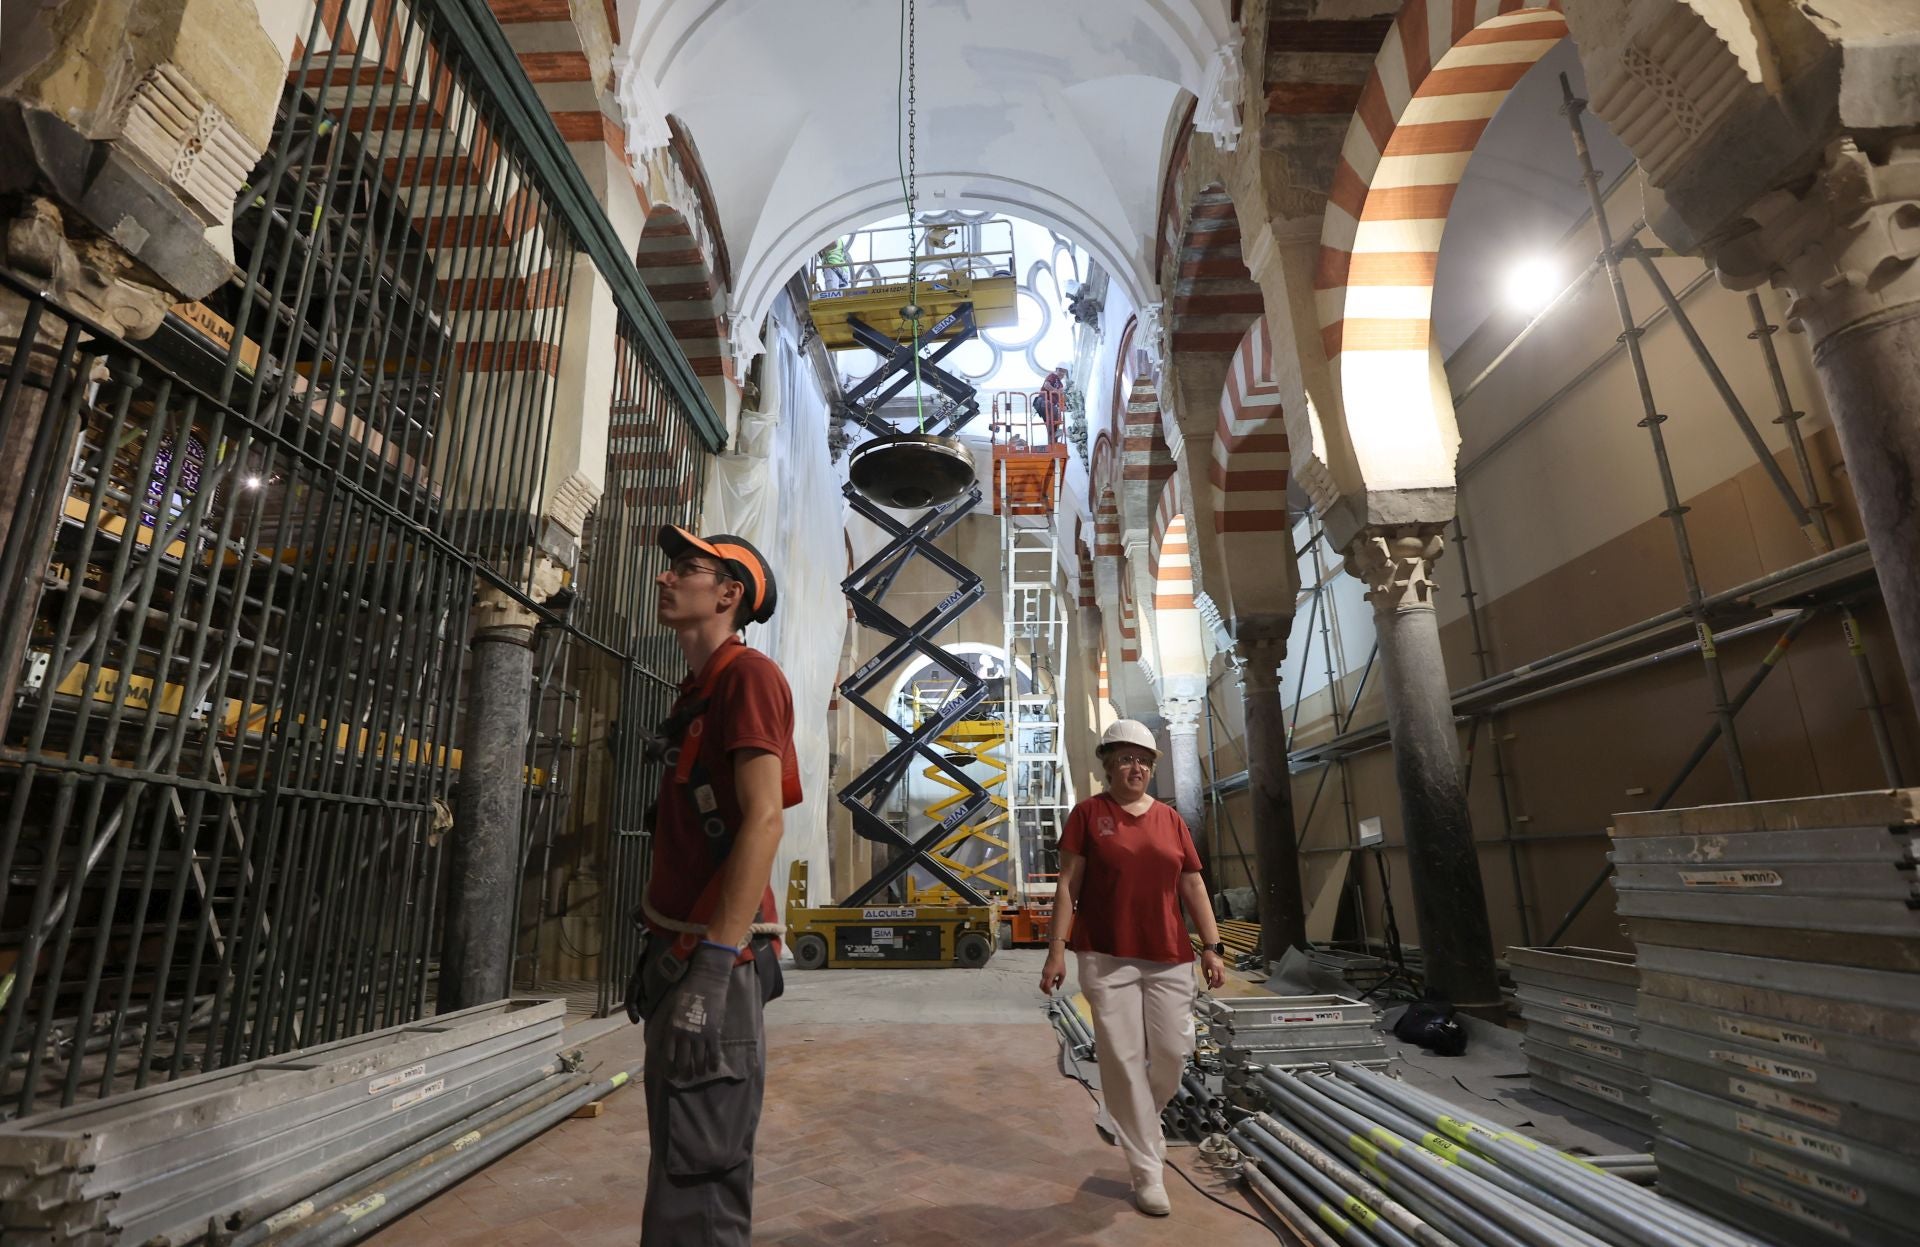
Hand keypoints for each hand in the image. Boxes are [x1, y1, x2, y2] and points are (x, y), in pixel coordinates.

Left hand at [664, 944, 734, 1080]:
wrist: (706, 980)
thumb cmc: (687, 991)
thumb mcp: (672, 1008)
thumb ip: (671, 1025)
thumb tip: (668, 1038)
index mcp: (672, 1029)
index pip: (667, 1056)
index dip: (669, 1069)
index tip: (671, 1074)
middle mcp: (684, 1035)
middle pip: (683, 1063)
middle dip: (684, 1074)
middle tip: (686, 1078)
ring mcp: (700, 1035)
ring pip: (698, 1062)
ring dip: (698, 1071)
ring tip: (699, 1074)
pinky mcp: (714, 1033)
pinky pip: (713, 1054)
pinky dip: (713, 1063)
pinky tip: (713, 1068)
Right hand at [1039, 946, 1066, 995]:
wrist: (1055, 955)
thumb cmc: (1060, 963)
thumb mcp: (1062, 974)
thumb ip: (1060, 982)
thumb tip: (1058, 987)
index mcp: (1049, 976)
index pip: (1046, 987)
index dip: (1048, 992)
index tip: (1051, 994)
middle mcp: (1045, 975)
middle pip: (1041, 986)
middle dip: (1045, 990)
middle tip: (1050, 992)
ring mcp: (1043, 972)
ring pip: (1043, 982)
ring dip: (1048, 984)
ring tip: (1056, 980)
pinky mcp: (1044, 970)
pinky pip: (1044, 978)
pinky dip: (1048, 980)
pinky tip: (1054, 977)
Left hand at [1200, 948, 1226, 989]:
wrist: (1212, 949)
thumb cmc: (1206, 957)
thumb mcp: (1203, 966)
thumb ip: (1205, 975)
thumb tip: (1208, 982)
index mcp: (1214, 967)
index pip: (1215, 979)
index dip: (1212, 984)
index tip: (1209, 986)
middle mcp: (1220, 968)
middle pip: (1222, 980)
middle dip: (1218, 985)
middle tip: (1212, 986)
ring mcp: (1222, 968)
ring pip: (1223, 979)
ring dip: (1218, 982)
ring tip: (1212, 982)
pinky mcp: (1223, 968)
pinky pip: (1222, 976)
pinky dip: (1219, 979)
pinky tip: (1213, 978)